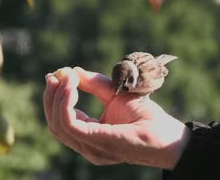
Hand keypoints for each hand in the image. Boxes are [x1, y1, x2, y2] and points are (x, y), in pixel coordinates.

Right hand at [43, 67, 190, 169]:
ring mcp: (90, 147)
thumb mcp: (115, 94)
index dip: (55, 98)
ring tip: (66, 78)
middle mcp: (86, 146)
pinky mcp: (96, 141)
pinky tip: (71, 87)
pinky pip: (68, 123)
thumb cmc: (146, 117)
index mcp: (90, 136)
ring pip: (57, 124)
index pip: (62, 120)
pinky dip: (65, 103)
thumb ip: (94, 84)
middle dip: (51, 97)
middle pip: (54, 124)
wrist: (168, 134)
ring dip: (58, 97)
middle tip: (55, 75)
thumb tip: (72, 71)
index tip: (55, 75)